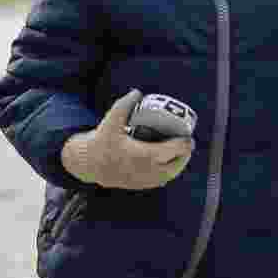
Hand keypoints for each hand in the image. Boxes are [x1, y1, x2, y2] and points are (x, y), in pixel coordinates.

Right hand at [61, 90, 193, 189]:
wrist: (89, 164)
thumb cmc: (101, 141)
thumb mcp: (111, 120)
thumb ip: (124, 104)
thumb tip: (137, 92)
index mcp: (145, 155)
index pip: (176, 150)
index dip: (186, 143)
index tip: (188, 134)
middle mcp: (148, 170)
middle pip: (178, 163)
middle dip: (186, 153)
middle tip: (187, 141)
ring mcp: (146, 180)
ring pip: (171, 174)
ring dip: (179, 163)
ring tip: (181, 152)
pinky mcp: (141, 185)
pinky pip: (162, 180)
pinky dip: (169, 171)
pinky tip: (169, 163)